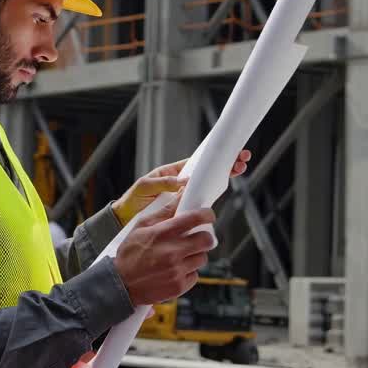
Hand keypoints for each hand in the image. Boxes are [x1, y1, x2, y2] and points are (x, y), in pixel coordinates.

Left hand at [112, 150, 251, 225]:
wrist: (126, 218)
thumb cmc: (134, 199)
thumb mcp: (145, 187)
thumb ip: (164, 183)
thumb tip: (184, 181)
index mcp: (173, 172)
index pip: (196, 161)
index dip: (211, 155)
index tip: (225, 148)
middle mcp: (182, 181)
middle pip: (207, 170)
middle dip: (224, 163)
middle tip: (242, 157)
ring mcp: (185, 194)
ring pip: (208, 183)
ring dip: (224, 176)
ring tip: (240, 168)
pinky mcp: (185, 207)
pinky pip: (202, 199)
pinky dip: (214, 194)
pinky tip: (226, 187)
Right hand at [114, 203, 216, 306]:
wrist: (121, 284)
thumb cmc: (129, 253)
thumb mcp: (141, 227)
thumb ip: (163, 212)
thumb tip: (180, 197)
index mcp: (163, 234)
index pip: (195, 219)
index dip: (206, 215)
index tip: (208, 216)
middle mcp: (172, 252)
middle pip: (206, 240)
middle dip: (205, 237)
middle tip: (197, 238)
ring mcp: (177, 270)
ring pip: (202, 258)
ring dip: (195, 255)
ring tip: (181, 256)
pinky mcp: (179, 286)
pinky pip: (195, 275)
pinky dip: (188, 272)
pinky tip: (175, 270)